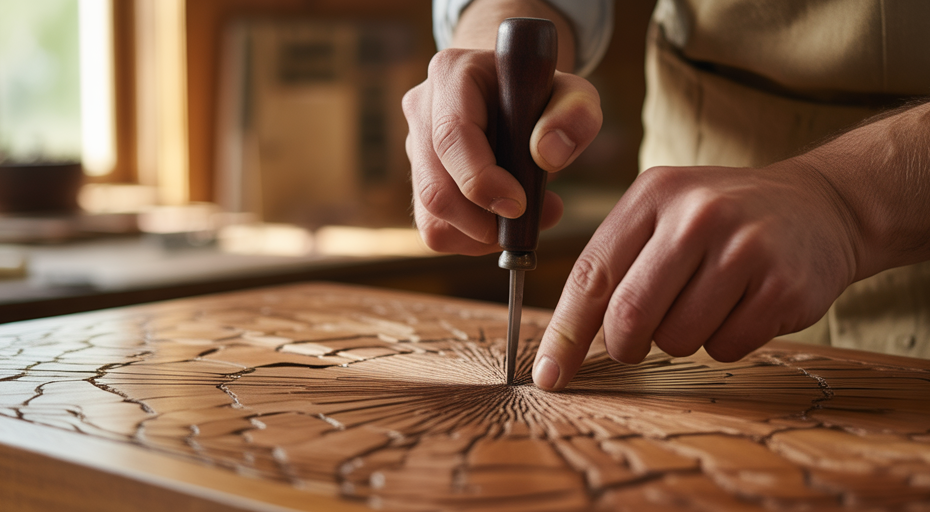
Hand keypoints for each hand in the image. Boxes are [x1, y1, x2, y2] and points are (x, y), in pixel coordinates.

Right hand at [402, 48, 601, 254]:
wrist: (511, 93)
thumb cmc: (541, 94)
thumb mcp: (574, 93)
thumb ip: (575, 116)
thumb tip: (548, 155)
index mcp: (452, 75)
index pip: (452, 137)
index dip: (482, 180)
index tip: (519, 205)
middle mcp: (422, 110)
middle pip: (435, 189)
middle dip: (483, 221)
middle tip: (527, 222)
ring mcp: (415, 148)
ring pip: (432, 218)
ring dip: (481, 234)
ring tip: (522, 220)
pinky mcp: (419, 182)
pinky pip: (436, 228)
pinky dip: (473, 238)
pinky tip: (502, 222)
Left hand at [532, 161, 861, 389]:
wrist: (821, 206)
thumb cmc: (723, 220)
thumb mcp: (665, 213)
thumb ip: (616, 262)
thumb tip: (563, 342)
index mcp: (654, 194)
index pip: (591, 274)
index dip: (565, 333)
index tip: (548, 375)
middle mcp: (697, 214)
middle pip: (630, 314)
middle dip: (625, 344)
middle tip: (637, 342)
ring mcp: (744, 249)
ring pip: (677, 339)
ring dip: (681, 339)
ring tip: (707, 302)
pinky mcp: (782, 286)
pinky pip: (725, 347)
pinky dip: (724, 341)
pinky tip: (743, 306)